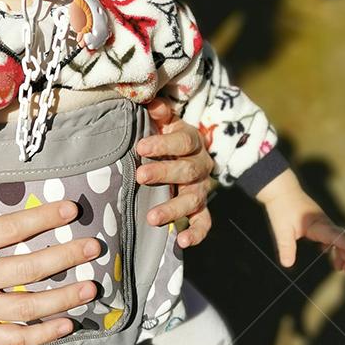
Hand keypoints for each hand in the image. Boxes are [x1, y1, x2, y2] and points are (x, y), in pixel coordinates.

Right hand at [0, 173, 100, 344]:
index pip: (9, 229)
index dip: (42, 218)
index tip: (71, 209)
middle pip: (26, 269)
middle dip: (64, 257)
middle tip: (93, 248)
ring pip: (25, 307)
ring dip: (62, 298)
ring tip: (90, 287)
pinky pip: (12, 338)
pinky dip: (41, 335)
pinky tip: (67, 324)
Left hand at [137, 97, 213, 247]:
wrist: (188, 154)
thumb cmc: (169, 136)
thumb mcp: (166, 121)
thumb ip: (160, 112)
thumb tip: (150, 102)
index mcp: (192, 141)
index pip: (183, 141)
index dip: (163, 143)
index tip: (141, 148)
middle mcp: (201, 166)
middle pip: (187, 171)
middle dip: (164, 174)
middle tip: (140, 177)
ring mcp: (202, 189)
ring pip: (193, 200)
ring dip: (173, 209)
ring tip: (151, 217)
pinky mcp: (202, 209)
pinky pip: (204, 222)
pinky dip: (197, 233)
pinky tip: (182, 242)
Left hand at [256, 170, 344, 272]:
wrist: (280, 188)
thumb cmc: (281, 207)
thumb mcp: (281, 229)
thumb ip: (286, 247)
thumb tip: (287, 264)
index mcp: (318, 224)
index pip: (336, 236)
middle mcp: (323, 222)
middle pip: (342, 238)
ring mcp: (321, 221)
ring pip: (337, 237)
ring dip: (341, 252)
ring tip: (339, 267)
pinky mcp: (316, 220)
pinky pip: (329, 233)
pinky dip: (331, 244)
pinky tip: (324, 252)